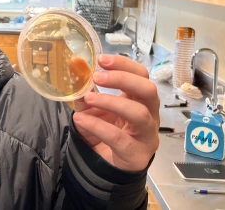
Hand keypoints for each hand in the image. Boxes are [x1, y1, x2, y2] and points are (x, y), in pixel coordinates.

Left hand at [72, 54, 159, 171]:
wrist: (104, 164)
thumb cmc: (104, 129)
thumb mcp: (91, 106)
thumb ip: (85, 88)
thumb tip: (75, 64)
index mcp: (140, 98)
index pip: (141, 74)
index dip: (124, 64)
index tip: (102, 59)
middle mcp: (149, 114)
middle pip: (148, 90)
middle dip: (123, 79)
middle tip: (98, 77)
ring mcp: (146, 135)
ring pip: (139, 114)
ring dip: (112, 102)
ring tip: (89, 98)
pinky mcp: (137, 154)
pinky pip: (120, 138)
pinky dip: (98, 126)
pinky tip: (81, 119)